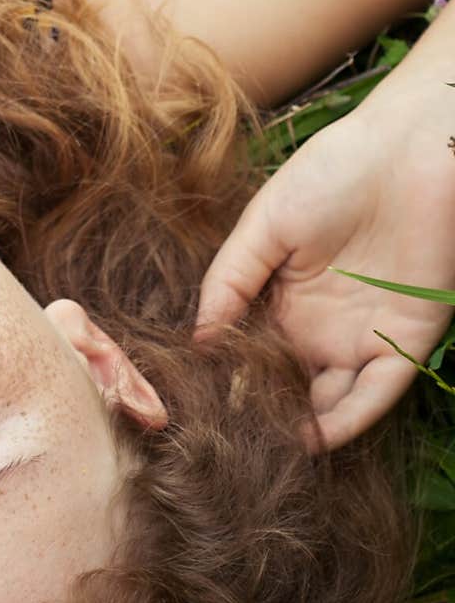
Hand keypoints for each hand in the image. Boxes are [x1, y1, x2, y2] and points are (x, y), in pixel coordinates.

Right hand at [195, 100, 454, 449]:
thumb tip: (198, 342)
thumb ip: (229, 282)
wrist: (410, 150)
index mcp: (281, 299)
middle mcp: (318, 327)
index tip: (192, 409)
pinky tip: (316, 440)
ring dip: (300, 428)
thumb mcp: (263, 225)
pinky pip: (376, 395)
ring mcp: (361, 338)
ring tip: (264, 451)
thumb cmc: (332, 172)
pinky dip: (348, 421)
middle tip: (223, 445)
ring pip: (328, 402)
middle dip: (259, 416)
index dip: (224, 382)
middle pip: (285, 387)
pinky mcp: (406, 343)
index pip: (248, 355)